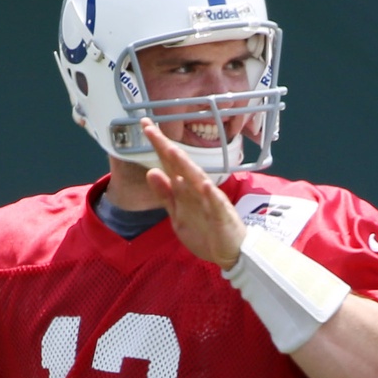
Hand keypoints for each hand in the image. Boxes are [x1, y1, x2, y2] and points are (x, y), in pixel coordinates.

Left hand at [141, 118, 246, 269]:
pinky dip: (211, 195)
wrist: (232, 251)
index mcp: (186, 189)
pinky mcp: (222, 217)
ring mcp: (211, 201)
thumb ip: (165, 194)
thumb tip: (150, 172)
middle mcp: (198, 190)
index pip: (170, 164)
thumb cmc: (206, 230)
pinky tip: (205, 185)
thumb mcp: (178, 213)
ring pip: (198, 180)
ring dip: (186, 165)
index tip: (145, 126)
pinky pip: (216, 205)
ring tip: (172, 150)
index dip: (158, 146)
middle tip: (150, 129)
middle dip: (166, 147)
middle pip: (181, 165)